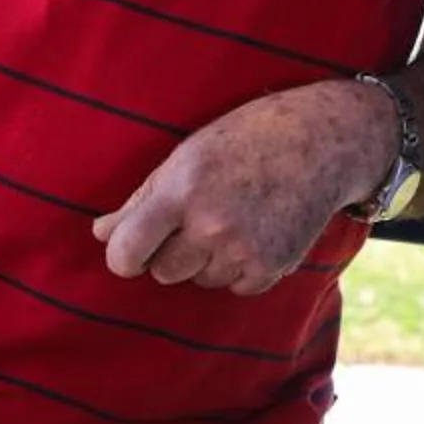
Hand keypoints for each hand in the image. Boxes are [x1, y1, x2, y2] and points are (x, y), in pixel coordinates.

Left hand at [93, 80, 392, 291]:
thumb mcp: (187, 155)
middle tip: (200, 215)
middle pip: (163, 272)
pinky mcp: (272, 268)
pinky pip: (234, 285)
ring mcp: (244, 250)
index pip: (126, 253)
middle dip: (172, 250)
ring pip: (199, 279)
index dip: (124, 255)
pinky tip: (258, 229)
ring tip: (235, 215)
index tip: (132, 248)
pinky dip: (240, 267)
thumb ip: (141, 199)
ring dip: (207, 258)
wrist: (323, 140)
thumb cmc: (246, 138)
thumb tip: (100, 233)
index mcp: (183, 191)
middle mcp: (211, 225)